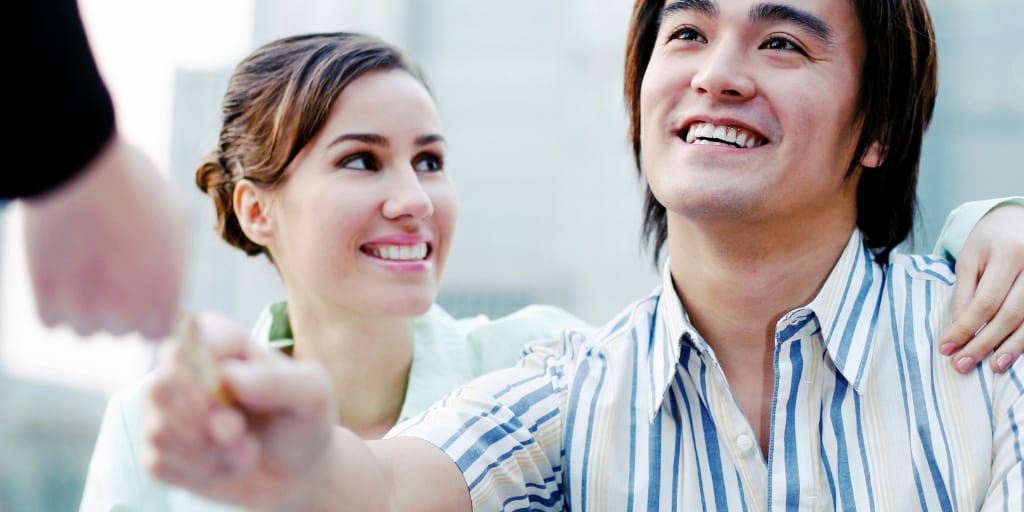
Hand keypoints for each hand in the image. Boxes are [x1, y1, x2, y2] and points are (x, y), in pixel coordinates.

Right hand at [22, 135, 186, 338]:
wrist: (83, 168)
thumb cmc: (134, 183)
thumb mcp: (179, 215)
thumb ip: (180, 254)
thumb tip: (174, 267)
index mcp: (166, 294)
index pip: (157, 330)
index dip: (146, 310)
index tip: (135, 289)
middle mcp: (129, 310)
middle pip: (121, 329)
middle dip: (115, 307)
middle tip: (106, 269)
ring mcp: (87, 310)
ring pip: (84, 328)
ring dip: (82, 306)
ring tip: (82, 264)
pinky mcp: (48, 301)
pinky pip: (51, 319)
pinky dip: (52, 300)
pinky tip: (60, 268)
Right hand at [142, 312, 338, 509]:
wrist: (295, 470)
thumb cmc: (301, 419)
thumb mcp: (312, 394)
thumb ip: (280, 381)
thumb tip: (230, 377)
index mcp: (217, 338)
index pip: (187, 341)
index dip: (208, 376)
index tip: (238, 393)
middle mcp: (181, 369)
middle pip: (162, 386)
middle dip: (208, 420)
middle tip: (241, 431)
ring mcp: (163, 410)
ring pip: (160, 430)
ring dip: (212, 452)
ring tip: (245, 449)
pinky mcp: (157, 451)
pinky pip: (160, 464)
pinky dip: (202, 472)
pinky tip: (228, 465)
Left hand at [940, 204, 1023, 372]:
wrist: (1019, 221)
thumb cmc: (990, 241)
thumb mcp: (969, 259)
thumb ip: (964, 293)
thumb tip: (958, 328)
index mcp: (1008, 253)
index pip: (985, 301)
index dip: (965, 328)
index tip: (946, 348)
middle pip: (1010, 315)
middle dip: (985, 343)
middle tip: (963, 365)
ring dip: (1012, 347)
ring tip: (993, 367)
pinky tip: (1014, 352)